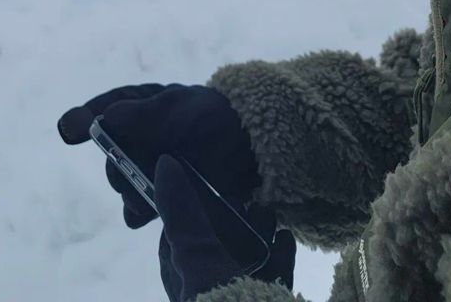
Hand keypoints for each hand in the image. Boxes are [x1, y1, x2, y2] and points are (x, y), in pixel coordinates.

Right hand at [58, 82, 258, 229]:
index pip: (105, 110)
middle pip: (110, 153)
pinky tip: (142, 213)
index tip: (68, 130)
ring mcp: (148, 166)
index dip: (84, 119)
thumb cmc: (212, 116)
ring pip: (122, 182)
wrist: (248, 146)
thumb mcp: (179, 107)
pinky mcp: (161, 193)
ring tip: (145, 189)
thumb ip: (143, 114)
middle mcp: (139, 137)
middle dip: (116, 162)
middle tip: (126, 166)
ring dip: (129, 187)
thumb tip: (107, 116)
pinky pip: (137, 207)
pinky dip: (137, 210)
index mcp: (141, 106)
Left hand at [155, 155, 295, 301]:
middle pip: (218, 241)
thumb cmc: (223, 299)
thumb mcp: (199, 256)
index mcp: (184, 277)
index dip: (196, 203)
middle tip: (247, 194)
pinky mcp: (263, 300)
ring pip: (246, 256)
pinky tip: (286, 238)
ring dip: (258, 231)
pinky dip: (278, 254)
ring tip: (269, 212)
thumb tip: (164, 163)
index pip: (182, 231)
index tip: (211, 179)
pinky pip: (271, 275)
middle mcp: (206, 285)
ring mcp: (236, 293)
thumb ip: (184, 214)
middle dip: (234, 216)